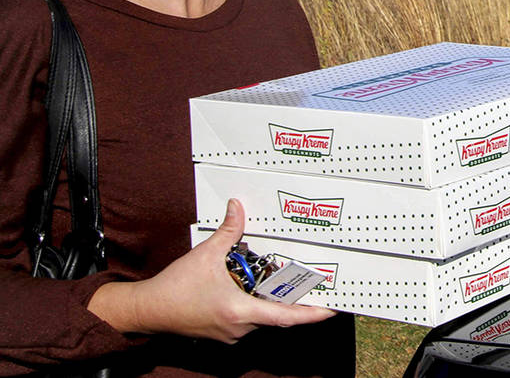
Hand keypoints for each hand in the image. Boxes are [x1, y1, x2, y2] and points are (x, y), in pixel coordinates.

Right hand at [87, 199, 334, 342]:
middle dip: (294, 299)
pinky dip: (255, 302)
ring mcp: (231, 332)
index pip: (286, 316)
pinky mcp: (223, 331)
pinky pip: (248, 317)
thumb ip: (229, 231)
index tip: (333, 309)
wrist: (147, 311)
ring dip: (272, 299)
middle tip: (315, 284)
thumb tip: (238, 206)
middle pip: (277, 314)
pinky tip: (254, 286)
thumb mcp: (206, 254)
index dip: (312, 313)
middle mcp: (240, 327)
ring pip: (262, 316)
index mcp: (241, 311)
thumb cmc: (175, 288)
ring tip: (285, 279)